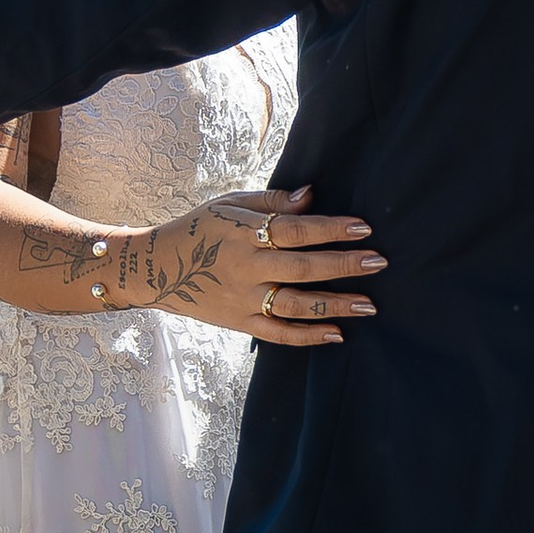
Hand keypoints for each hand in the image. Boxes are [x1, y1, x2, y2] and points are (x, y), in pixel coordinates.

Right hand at [143, 184, 384, 349]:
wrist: (154, 268)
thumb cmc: (199, 228)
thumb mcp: (229, 204)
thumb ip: (271, 201)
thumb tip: (312, 196)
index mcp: (245, 233)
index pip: (295, 230)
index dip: (331, 229)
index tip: (364, 228)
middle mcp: (246, 268)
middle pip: (302, 268)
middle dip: (343, 266)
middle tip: (379, 262)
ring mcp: (242, 299)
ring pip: (295, 306)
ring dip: (334, 306)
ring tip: (369, 306)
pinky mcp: (239, 322)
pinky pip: (277, 333)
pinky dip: (306, 336)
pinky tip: (336, 334)